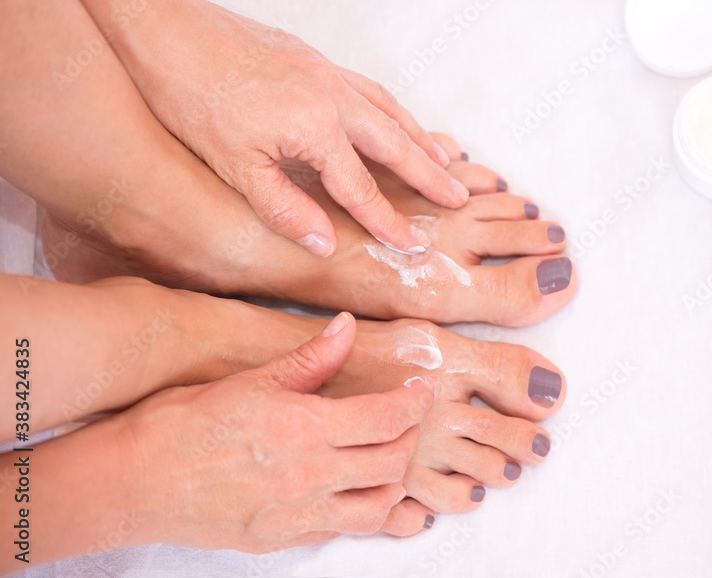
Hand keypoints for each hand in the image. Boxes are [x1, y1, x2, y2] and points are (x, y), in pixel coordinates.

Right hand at [118, 312, 436, 551]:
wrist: (132, 481)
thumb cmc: (182, 424)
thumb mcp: (250, 379)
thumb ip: (309, 359)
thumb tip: (346, 328)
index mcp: (306, 430)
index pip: (388, 418)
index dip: (415, 401)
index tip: (423, 388)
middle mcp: (310, 478)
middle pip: (392, 462)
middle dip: (410, 437)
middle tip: (406, 418)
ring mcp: (297, 515)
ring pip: (376, 506)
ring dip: (393, 480)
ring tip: (386, 455)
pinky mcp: (281, 539)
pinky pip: (340, 531)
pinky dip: (360, 511)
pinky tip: (352, 490)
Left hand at [133, 0, 467, 255]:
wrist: (169, 30)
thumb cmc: (193, 99)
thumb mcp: (234, 167)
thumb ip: (285, 208)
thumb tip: (326, 243)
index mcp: (316, 129)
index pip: (362, 189)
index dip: (389, 221)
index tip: (414, 246)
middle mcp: (334, 98)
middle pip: (396, 145)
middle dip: (429, 176)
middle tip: (458, 197)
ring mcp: (327, 74)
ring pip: (390, 111)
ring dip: (420, 139)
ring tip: (446, 161)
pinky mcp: (315, 58)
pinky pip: (371, 89)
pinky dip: (394, 109)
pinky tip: (395, 118)